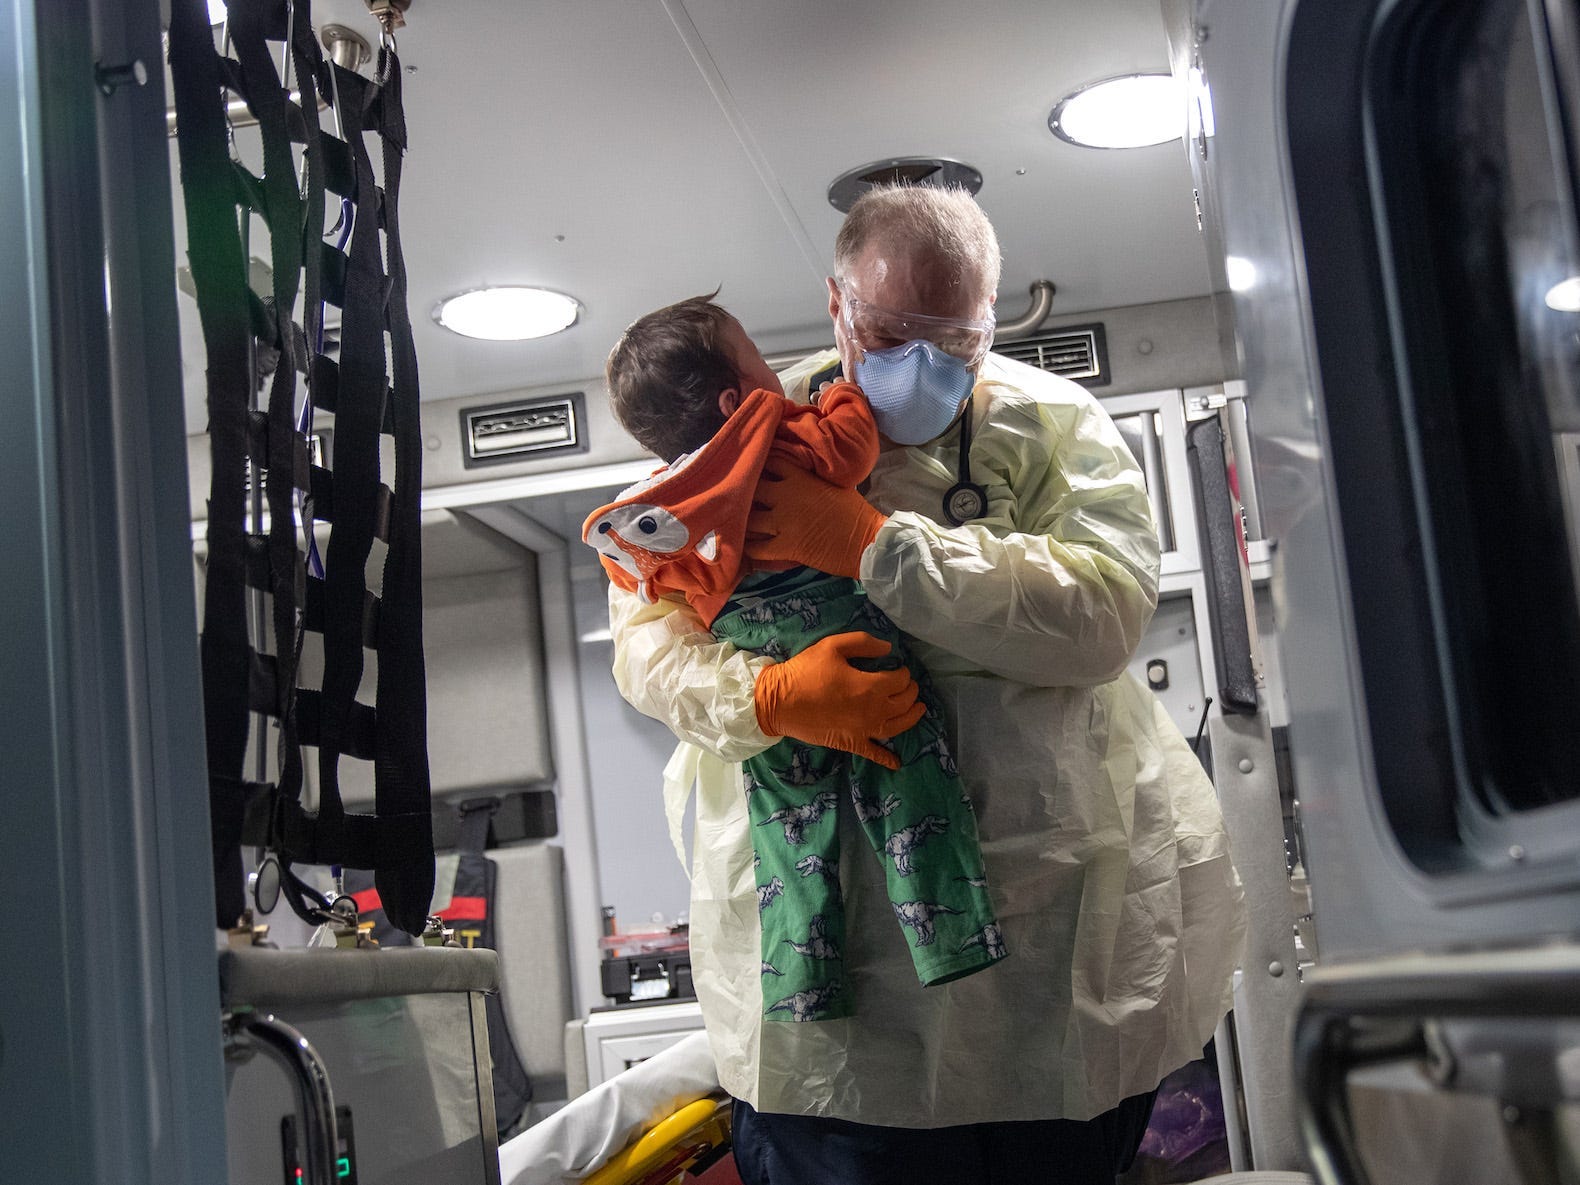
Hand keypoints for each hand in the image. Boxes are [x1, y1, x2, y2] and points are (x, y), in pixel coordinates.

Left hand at [746, 460, 887, 578]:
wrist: (866, 541)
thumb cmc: (855, 512)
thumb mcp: (835, 483)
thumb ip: (812, 477)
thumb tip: (804, 472)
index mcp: (800, 478)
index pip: (770, 461)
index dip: (761, 465)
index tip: (756, 471)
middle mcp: (786, 496)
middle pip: (751, 488)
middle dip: (745, 494)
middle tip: (742, 501)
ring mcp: (783, 522)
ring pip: (747, 519)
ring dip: (743, 522)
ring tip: (740, 525)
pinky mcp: (784, 547)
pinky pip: (755, 549)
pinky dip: (749, 549)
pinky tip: (748, 548)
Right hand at [753, 632, 924, 769]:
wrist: (779, 700)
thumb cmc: (805, 671)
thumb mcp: (833, 646)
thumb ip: (863, 643)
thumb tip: (888, 648)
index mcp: (870, 686)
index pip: (900, 681)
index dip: (904, 673)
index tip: (900, 668)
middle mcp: (873, 710)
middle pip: (903, 703)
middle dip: (911, 692)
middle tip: (910, 686)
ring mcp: (863, 730)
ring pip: (897, 727)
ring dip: (912, 718)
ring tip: (919, 710)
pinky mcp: (851, 743)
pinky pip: (873, 753)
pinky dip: (887, 759)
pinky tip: (897, 763)